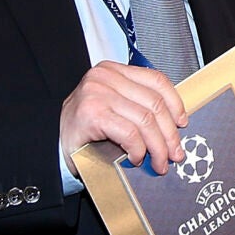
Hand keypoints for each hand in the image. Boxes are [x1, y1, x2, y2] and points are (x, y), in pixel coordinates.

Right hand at [60, 61, 187, 174]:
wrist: (52, 146)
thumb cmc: (85, 130)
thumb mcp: (115, 109)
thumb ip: (138, 107)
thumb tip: (175, 124)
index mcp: (113, 71)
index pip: (156, 80)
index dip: (175, 103)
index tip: (182, 123)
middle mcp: (105, 77)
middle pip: (154, 103)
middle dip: (169, 134)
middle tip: (175, 154)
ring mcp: (97, 93)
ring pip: (145, 121)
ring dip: (157, 147)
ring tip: (159, 163)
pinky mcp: (92, 114)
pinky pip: (130, 134)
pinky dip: (138, 150)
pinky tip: (136, 159)